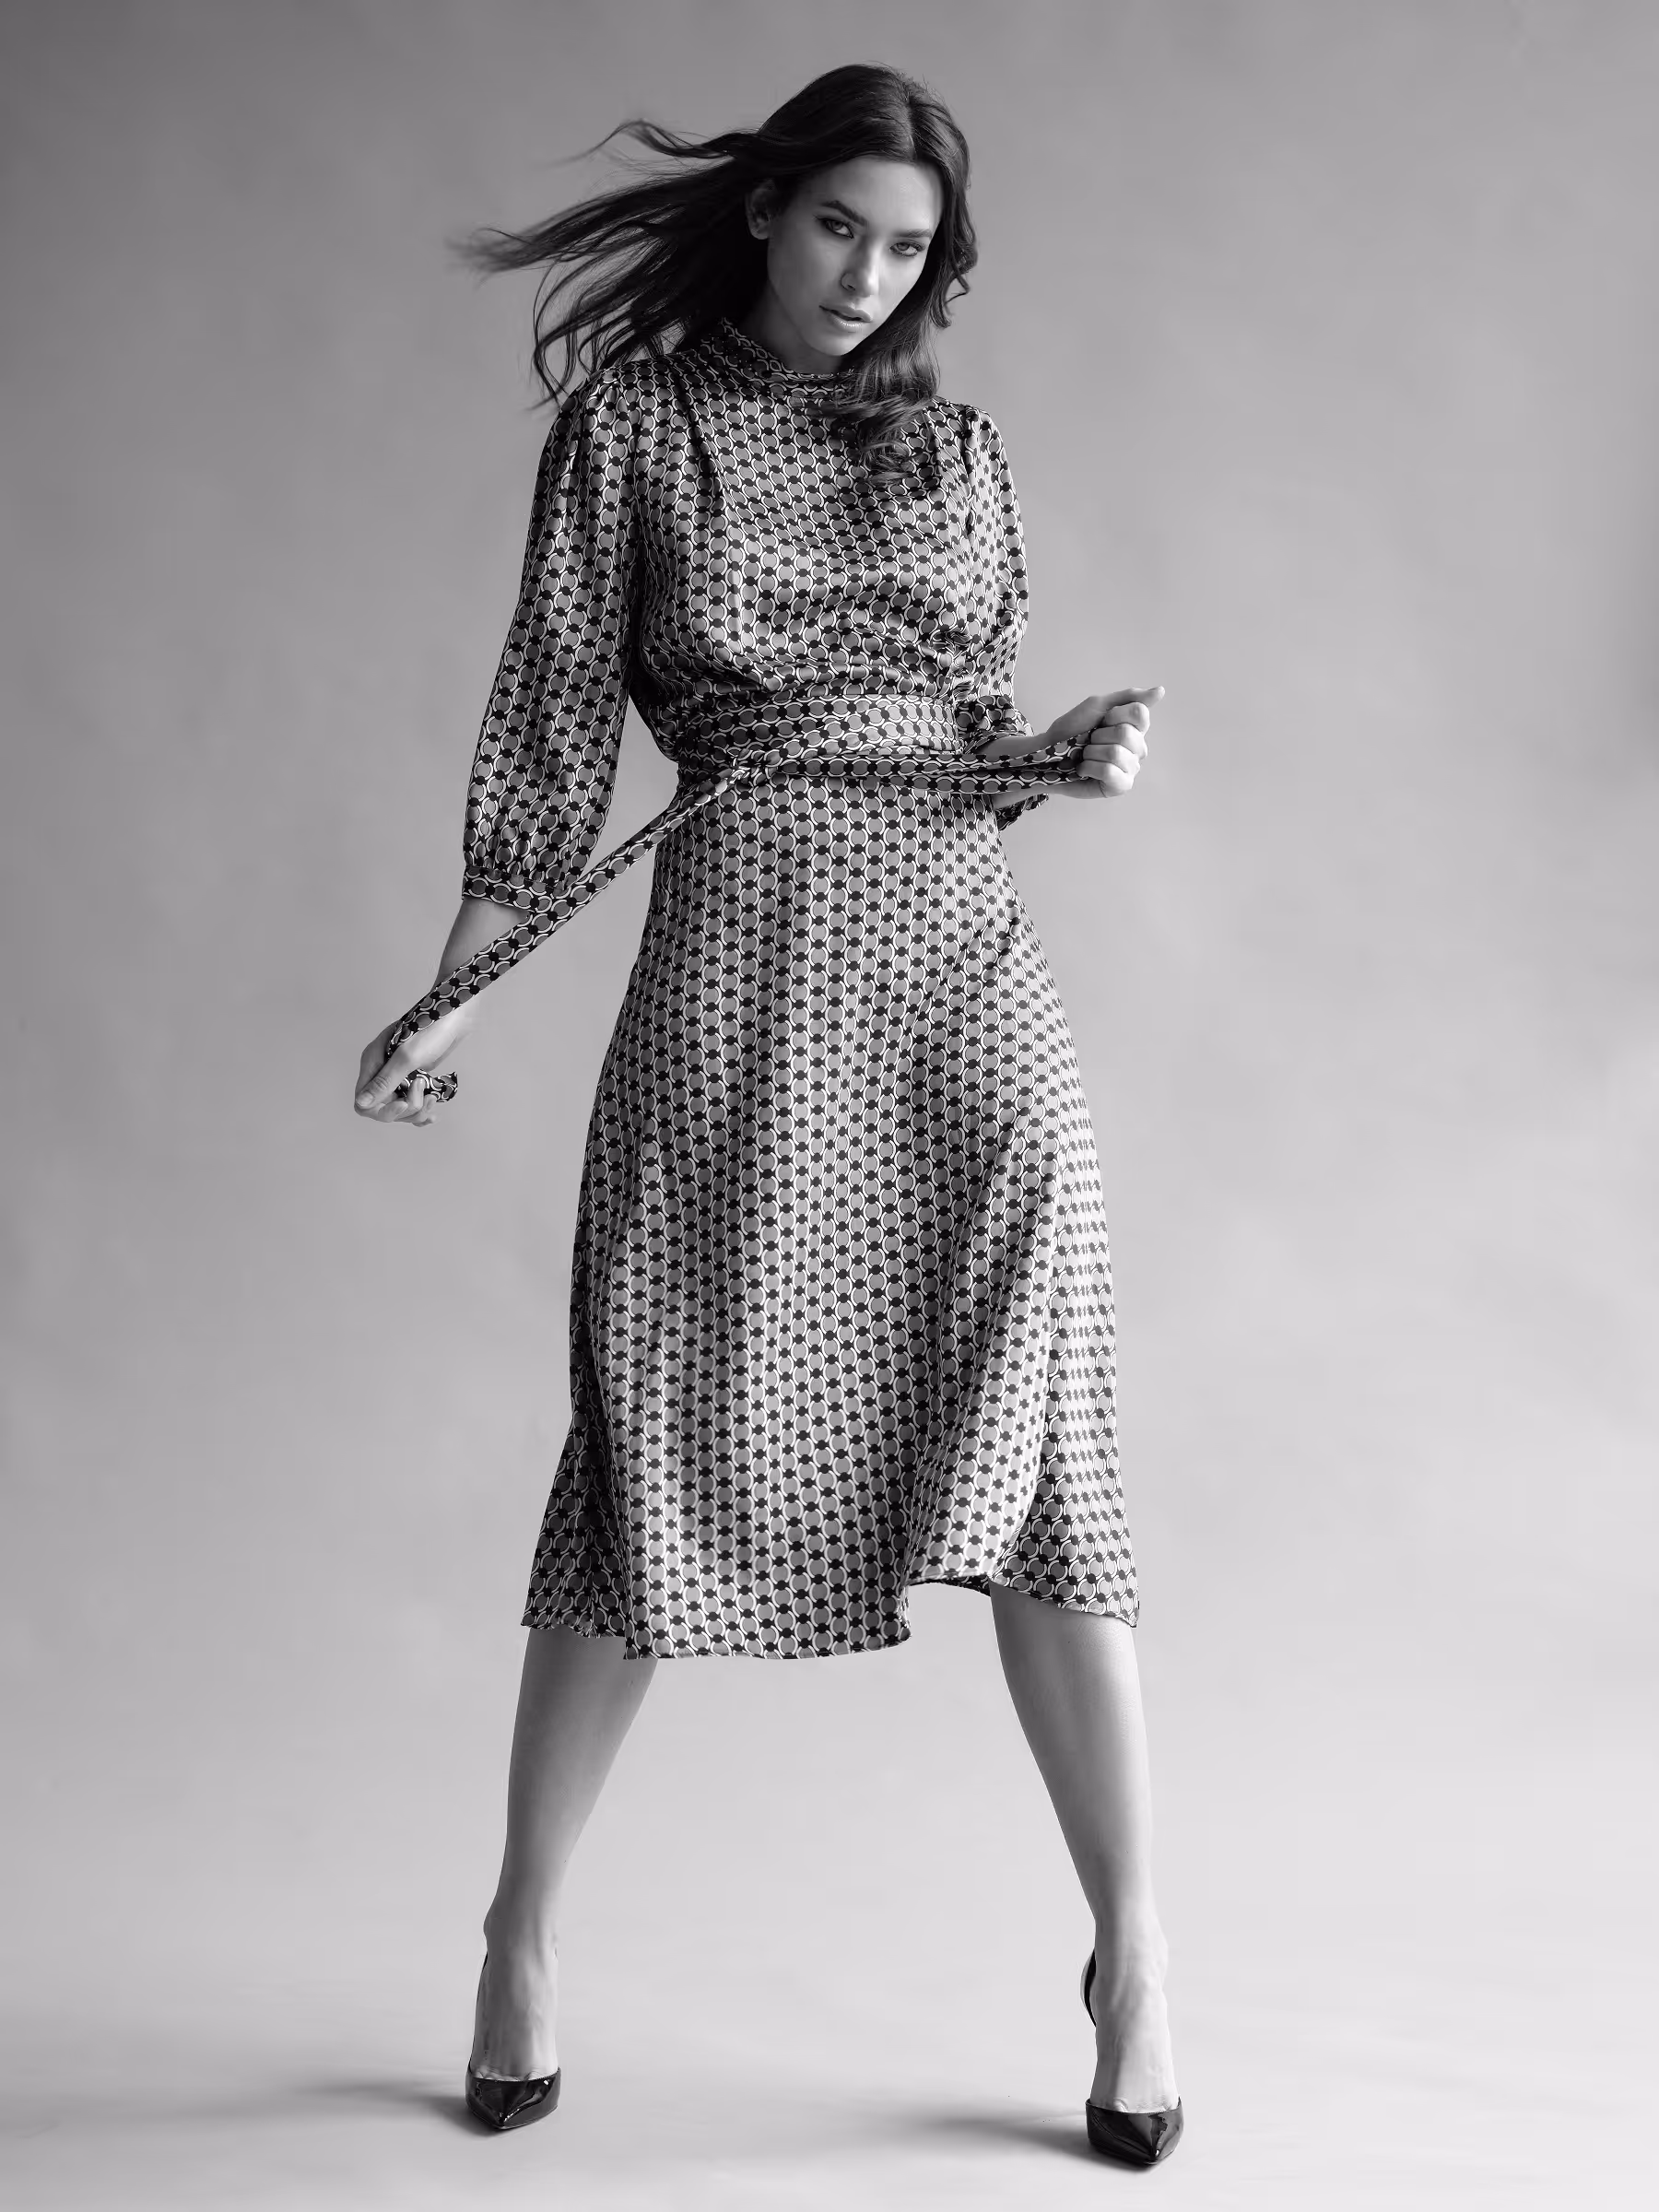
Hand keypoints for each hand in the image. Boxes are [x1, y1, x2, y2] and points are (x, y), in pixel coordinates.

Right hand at [354, 1005, 471, 1126]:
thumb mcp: (407, 1057)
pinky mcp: (415, 1075)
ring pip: (400, 1108)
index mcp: (372, 1062)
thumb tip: (361, 1103)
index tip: (403, 1104)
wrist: (456, 1012)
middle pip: (383, 1108)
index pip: (363, 1102)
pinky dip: (422, 1109)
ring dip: (417, 1109)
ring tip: (433, 1097)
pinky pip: (413, 1102)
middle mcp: (382, 1070)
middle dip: (405, 1108)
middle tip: (423, 1092)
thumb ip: (384, 1082)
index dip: (382, 1110)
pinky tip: (433, 1113)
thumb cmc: (432, 1029)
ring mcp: (399, 1074)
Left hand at [1048, 685, 1161, 799]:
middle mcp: (1138, 749)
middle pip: (1126, 733)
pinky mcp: (1120, 786)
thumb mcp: (1098, 706)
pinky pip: (1110, 772)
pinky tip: (1084, 770)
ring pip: (1115, 753)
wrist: (1048, 753)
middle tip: (1089, 741)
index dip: (1114, 715)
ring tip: (1085, 756)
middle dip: (1099, 735)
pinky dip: (1090, 768)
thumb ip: (1129, 697)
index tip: (1101, 721)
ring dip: (1091, 753)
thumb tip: (1161, 691)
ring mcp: (1131, 769)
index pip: (1139, 713)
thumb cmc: (1072, 730)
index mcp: (1136, 728)